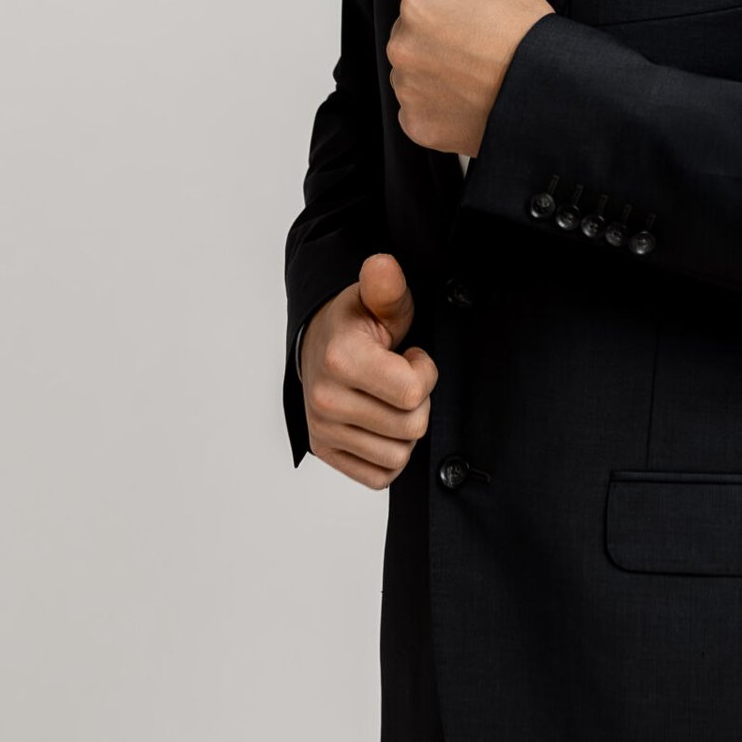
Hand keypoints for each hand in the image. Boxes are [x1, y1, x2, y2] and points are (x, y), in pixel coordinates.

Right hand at [299, 253, 438, 489]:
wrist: (316, 343)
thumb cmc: (354, 322)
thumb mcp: (375, 299)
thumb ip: (386, 286)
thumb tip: (382, 265)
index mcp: (341, 360)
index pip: (413, 394)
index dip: (425, 373)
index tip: (410, 355)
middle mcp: (325, 400)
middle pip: (411, 427)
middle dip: (418, 401)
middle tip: (398, 377)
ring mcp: (322, 430)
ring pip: (399, 455)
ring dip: (404, 429)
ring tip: (387, 398)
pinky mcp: (325, 452)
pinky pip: (381, 476)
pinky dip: (390, 455)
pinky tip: (381, 423)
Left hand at [386, 0, 554, 157]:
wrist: (546, 97)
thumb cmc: (529, 42)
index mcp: (420, 5)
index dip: (460, 0)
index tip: (483, 16)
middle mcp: (404, 47)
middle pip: (417, 30)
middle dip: (443, 33)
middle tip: (483, 44)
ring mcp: (408, 88)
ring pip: (416, 67)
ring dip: (438, 68)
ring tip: (479, 72)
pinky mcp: (416, 122)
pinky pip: (419, 106)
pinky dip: (439, 104)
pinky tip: (470, 97)